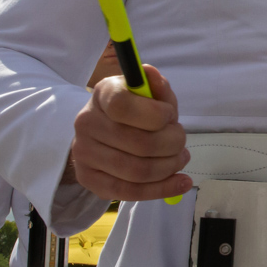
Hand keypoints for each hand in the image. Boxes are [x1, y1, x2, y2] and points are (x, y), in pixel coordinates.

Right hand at [70, 65, 191, 201]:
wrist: (102, 133)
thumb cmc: (134, 110)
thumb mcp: (148, 94)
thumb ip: (156, 87)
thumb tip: (152, 75)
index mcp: (102, 94)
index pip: (123, 106)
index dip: (156, 114)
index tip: (170, 116)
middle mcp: (86, 123)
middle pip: (140, 144)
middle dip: (173, 145)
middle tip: (181, 143)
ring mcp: (84, 154)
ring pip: (138, 171)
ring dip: (170, 167)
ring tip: (180, 159)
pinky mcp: (89, 180)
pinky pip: (129, 192)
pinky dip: (162, 190)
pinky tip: (181, 182)